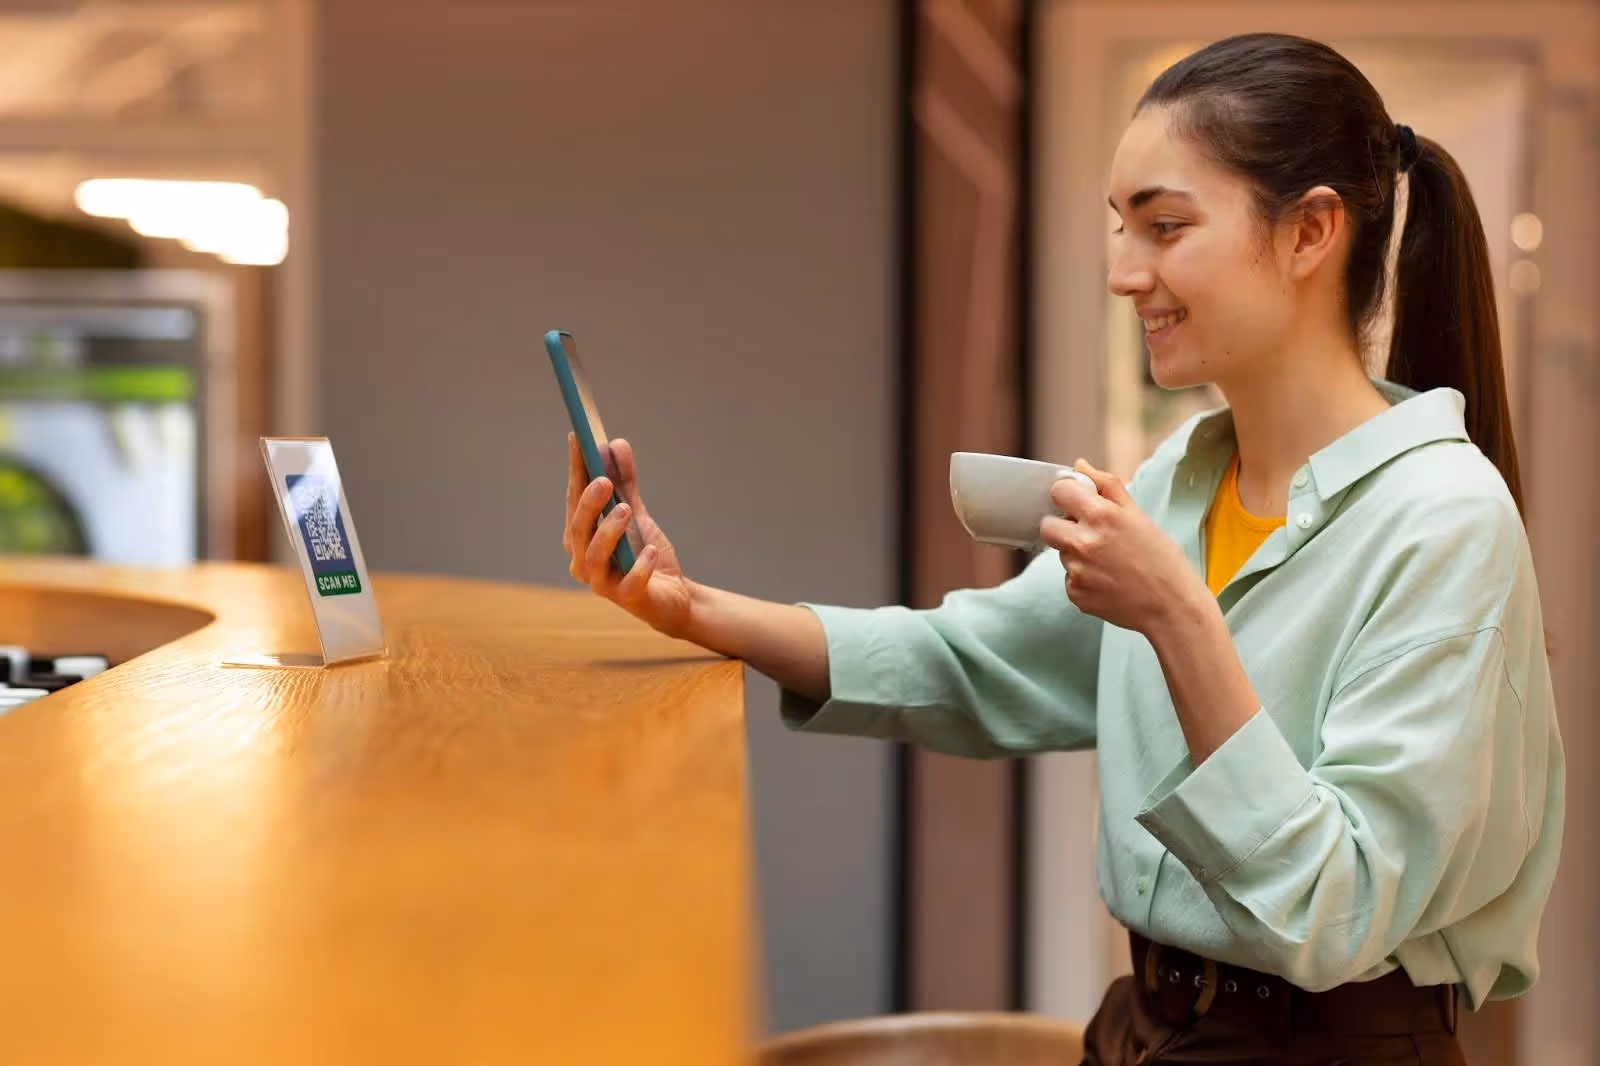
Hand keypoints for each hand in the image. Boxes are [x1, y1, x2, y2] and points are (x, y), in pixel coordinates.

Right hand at [563, 433, 693, 637]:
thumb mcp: (636, 514)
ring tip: (625, 508)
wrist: (672, 596)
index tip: (579, 438)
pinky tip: (649, 550)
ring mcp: (603, 583)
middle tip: (604, 479)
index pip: (573, 500)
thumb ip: (625, 483)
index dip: (576, 470)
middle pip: (578, 530)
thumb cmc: (645, 555)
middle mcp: (584, 561)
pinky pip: (629, 583)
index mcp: (581, 538)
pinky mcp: (629, 599)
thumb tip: (615, 443)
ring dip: (609, 530)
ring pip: (595, 556)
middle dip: (589, 503)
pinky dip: (639, 566)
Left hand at [1040, 459, 1207, 634]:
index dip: (1067, 496)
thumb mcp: (1138, 515)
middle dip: (1063, 526)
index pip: (1058, 492)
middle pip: (1047, 525)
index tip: (1077, 503)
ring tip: (1108, 561)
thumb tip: (1079, 466)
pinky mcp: (1075, 594)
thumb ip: (1106, 486)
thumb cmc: (1161, 560)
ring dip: (1076, 553)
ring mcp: (1076, 571)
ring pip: (1060, 553)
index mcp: (1100, 515)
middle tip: (1090, 534)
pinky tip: (1108, 580)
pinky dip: (1083, 578)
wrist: (1172, 607)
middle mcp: (1082, 542)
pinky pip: (1068, 578)